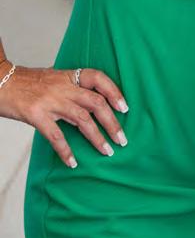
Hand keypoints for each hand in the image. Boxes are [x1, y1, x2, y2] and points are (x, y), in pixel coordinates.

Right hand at [0, 64, 128, 167]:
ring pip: (82, 119)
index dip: (114, 91)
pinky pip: (56, 135)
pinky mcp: (36, 114)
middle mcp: (62, 86)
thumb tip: (89, 104)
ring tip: (107, 152)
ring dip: (97, 138)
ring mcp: (50, 100)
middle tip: (122, 140)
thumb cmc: (25, 83)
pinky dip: (66, 150)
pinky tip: (72, 162)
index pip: (98, 78)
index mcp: (67, 76)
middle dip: (112, 122)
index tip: (125, 108)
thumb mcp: (52, 78)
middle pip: (96, 102)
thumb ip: (69, 88)